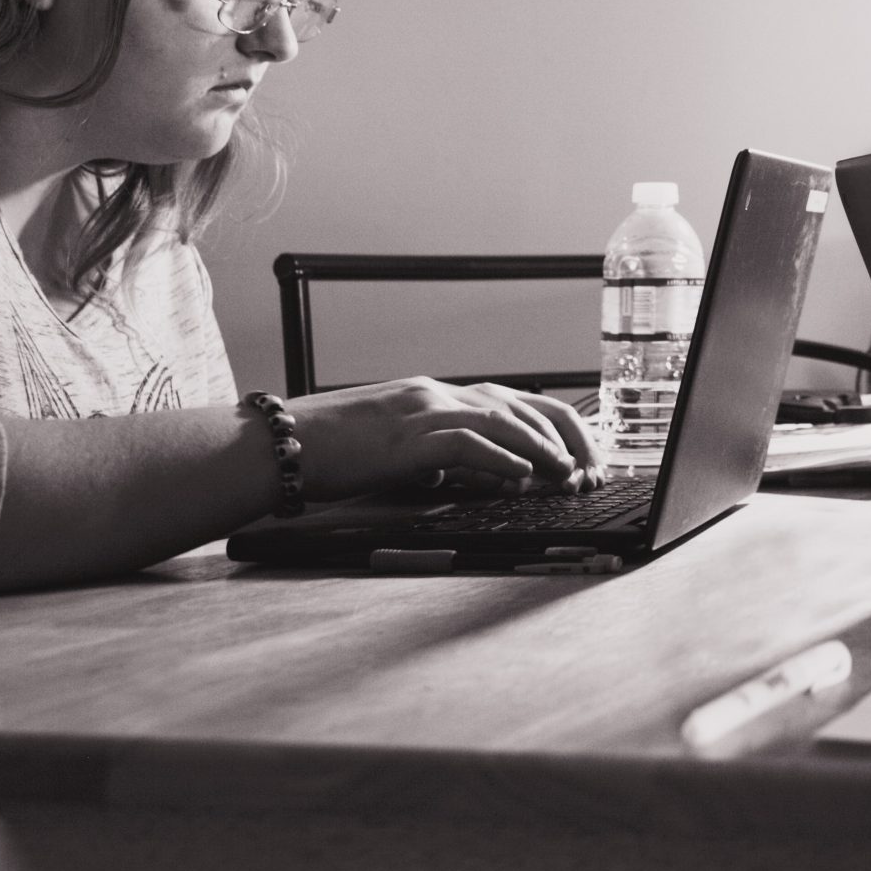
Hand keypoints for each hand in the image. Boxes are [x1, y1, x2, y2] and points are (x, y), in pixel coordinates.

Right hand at [286, 378, 603, 500]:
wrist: (277, 445)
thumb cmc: (332, 452)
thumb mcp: (401, 451)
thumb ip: (448, 457)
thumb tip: (496, 476)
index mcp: (438, 395)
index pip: (517, 402)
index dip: (558, 428)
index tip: (586, 457)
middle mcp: (437, 394)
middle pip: (524, 405)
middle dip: (567, 438)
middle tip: (593, 471)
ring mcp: (421, 410)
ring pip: (503, 419)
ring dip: (544, 449)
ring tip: (571, 475)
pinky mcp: (404, 437)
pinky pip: (464, 443)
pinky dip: (499, 459)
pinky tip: (523, 476)